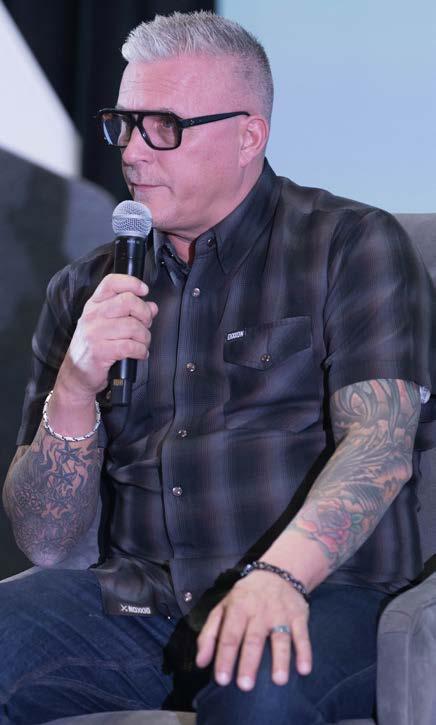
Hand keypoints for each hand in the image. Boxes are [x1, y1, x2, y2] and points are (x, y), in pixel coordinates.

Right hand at [57, 273, 157, 399]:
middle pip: (128, 301)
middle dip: (144, 314)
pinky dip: (141, 351)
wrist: (76, 374)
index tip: (144, 291)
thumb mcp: (108, 325)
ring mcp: (94, 333)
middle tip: (145, 325)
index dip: (132, 283)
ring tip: (142, 344)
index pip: (111, 282)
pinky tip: (140, 353)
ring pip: (133, 326)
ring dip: (145, 337)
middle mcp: (92, 315)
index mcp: (94, 305)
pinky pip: (131, 346)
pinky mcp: (100, 351)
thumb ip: (130, 313)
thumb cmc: (94, 347)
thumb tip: (152, 306)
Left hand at [196, 571, 310, 690]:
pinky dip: (305, 652)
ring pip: (280, 638)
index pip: (229, 635)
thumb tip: (201, 662)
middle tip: (245, 686)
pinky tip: (304, 669)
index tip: (222, 680)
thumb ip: (210, 634)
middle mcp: (260, 611)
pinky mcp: (299, 617)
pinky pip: (302, 635)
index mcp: (238, 608)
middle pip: (254, 639)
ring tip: (278, 681)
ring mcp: (281, 614)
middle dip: (249, 662)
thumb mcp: (223, 607)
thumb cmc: (246, 597)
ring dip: (280, 659)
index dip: (225, 657)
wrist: (278, 572)